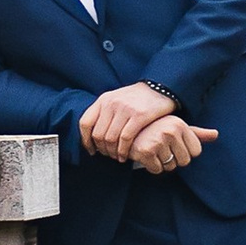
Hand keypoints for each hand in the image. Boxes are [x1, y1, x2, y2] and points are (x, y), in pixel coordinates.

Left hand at [80, 81, 214, 165]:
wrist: (159, 87)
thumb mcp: (116, 99)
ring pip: (110, 139)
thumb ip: (105, 113)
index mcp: (103, 100)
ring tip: (117, 157)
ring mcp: (125, 109)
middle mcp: (111, 103)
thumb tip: (94, 134)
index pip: (85, 123)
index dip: (86, 140)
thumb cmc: (137, 98)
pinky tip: (125, 155)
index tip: (92, 150)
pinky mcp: (139, 116)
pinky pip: (125, 139)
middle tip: (108, 156)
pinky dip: (123, 151)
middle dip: (102, 149)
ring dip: (112, 152)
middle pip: (98, 134)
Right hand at [129, 114, 215, 174]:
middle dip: (174, 159)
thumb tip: (216, 134)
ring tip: (153, 150)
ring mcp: (158, 141)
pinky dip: (151, 166)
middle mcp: (171, 131)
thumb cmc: (157, 129)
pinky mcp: (146, 151)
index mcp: (180, 125)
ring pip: (170, 167)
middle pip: (184, 161)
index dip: (185, 151)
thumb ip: (197, 133)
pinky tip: (146, 155)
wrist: (128, 129)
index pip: (196, 152)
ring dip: (162, 163)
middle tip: (162, 148)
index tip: (174, 144)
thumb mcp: (177, 127)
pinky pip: (157, 170)